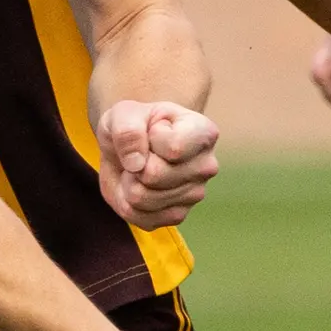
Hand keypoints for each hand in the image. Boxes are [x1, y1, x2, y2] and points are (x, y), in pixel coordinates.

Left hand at [96, 97, 218, 228]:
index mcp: (204, 133)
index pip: (173, 148)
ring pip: (143, 198)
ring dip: (129, 183)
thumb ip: (128, 130)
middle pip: (155, 175)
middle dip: (134, 164)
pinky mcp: (177, 216)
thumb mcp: (124, 114)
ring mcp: (194, 195)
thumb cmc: (134, 125)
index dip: (148, 140)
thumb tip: (136, 164)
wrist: (129, 148)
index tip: (151, 132)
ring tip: (139, 168)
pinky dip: (127, 202)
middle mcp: (206, 166)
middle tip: (140, 154)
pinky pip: (139, 216)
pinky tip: (139, 186)